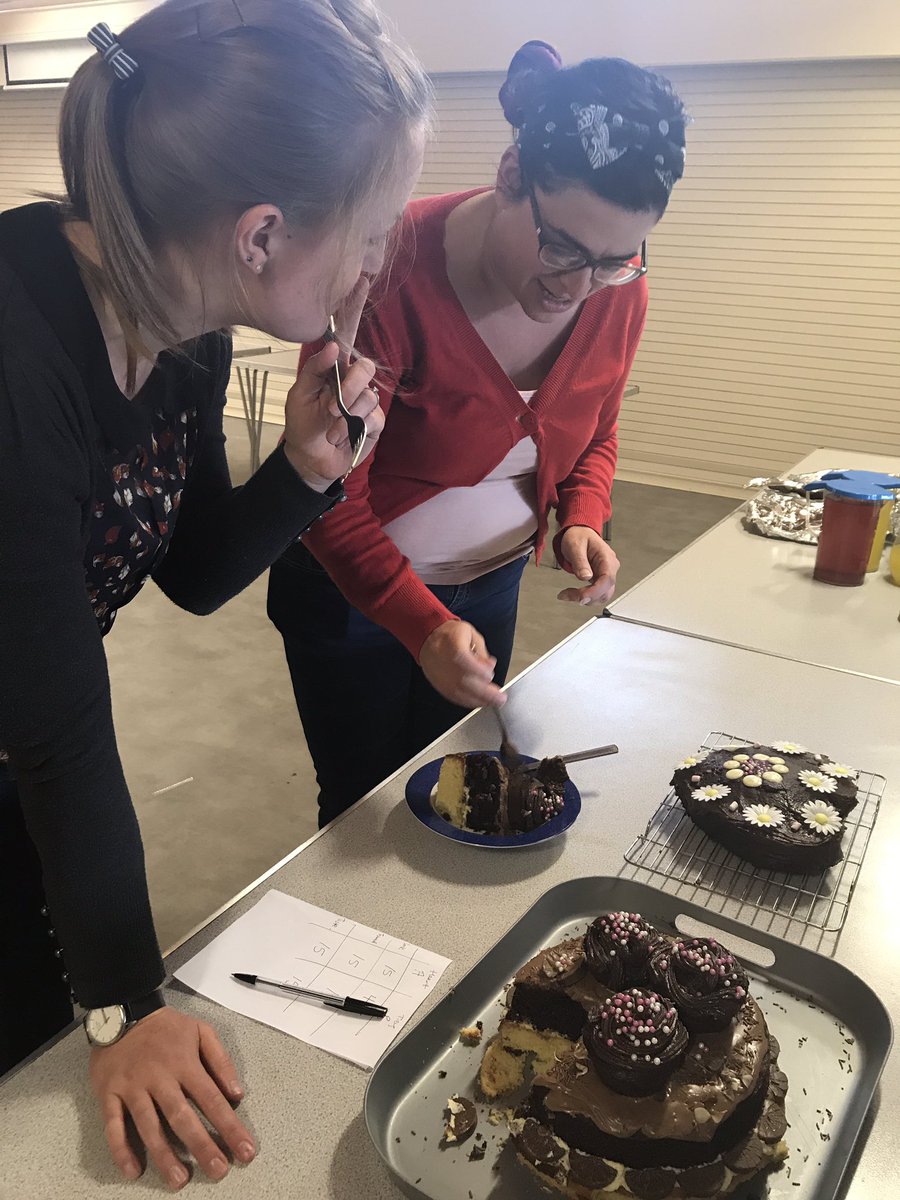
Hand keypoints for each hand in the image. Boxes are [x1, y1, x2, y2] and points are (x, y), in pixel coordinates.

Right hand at [90, 1007, 254, 1189]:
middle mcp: (159, 1078)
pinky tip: (133, 1170)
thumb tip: (237, 1093)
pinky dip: (121, 1149)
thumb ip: (221, 1061)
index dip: (229, 1127)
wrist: (122, 1011)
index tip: (244, 1150)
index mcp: (185, 1063)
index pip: (212, 1100)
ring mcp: (132, 1087)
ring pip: (149, 1126)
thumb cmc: (165, 1027)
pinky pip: (113, 1126)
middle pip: (182, 1117)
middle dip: (202, 1146)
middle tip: (218, 1171)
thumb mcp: (201, 1031)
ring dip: (164, 1155)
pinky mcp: (109, 1094)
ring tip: (179, 1179)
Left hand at [283, 277, 383, 489]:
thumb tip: (334, 346)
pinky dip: (357, 426)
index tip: (360, 279)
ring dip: (346, 413)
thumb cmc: (302, 425)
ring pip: (368, 392)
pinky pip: (374, 414)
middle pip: (362, 366)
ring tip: (332, 427)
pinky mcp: (375, 420)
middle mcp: (352, 379)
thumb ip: (314, 369)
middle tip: (330, 408)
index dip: (353, 307)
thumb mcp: (300, 394)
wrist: (312, 459)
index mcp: (332, 367)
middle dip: (347, 387)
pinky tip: (346, 434)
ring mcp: (365, 398)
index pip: (345, 332)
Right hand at [419, 620, 505, 708]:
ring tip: (492, 702)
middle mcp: (444, 663)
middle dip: (485, 693)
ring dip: (478, 700)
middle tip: (500, 698)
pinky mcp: (440, 685)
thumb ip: (482, 651)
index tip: (491, 671)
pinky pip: (454, 697)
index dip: (479, 669)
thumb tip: (490, 666)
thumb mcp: (470, 634)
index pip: (464, 660)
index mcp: (452, 645)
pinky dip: (468, 702)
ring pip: (459, 693)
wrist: (428, 640)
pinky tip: (479, 702)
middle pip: (464, 682)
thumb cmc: (450, 635)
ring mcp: (441, 676)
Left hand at [556, 525, 619, 606]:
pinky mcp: (600, 579)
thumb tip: (586, 577)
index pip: (607, 579)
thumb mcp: (575, 545)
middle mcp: (610, 567)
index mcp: (606, 557)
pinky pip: (596, 593)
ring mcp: (606, 574)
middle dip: (587, 597)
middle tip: (567, 595)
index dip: (595, 591)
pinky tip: (572, 594)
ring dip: (585, 599)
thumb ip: (580, 562)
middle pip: (605, 591)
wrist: (579, 533)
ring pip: (602, 596)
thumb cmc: (578, 536)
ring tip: (567, 594)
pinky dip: (584, 597)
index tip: (581, 597)